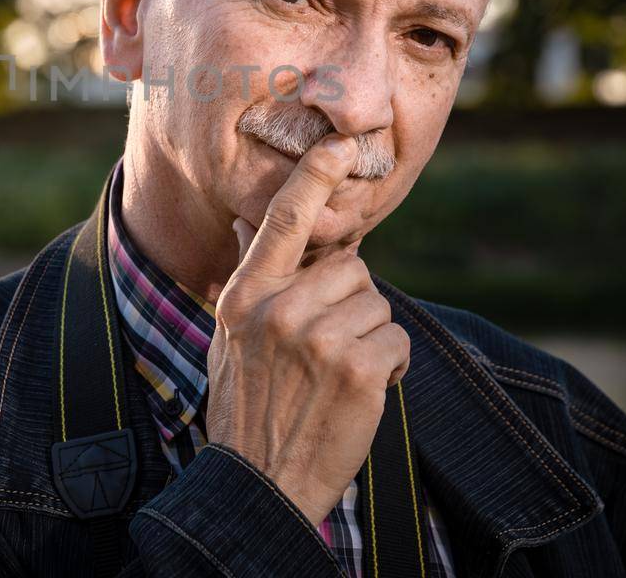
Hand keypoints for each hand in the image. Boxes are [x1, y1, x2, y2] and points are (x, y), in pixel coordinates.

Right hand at [203, 134, 410, 525]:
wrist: (259, 483)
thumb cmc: (246, 407)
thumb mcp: (229, 336)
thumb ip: (249, 277)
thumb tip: (249, 219)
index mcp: (245, 295)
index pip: (283, 220)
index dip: (314, 176)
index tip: (340, 143)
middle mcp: (279, 309)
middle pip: (350, 267)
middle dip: (351, 302)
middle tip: (326, 348)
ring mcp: (318, 337)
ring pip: (377, 302)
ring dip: (370, 337)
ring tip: (338, 375)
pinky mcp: (357, 367)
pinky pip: (396, 338)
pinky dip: (389, 365)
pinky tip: (360, 392)